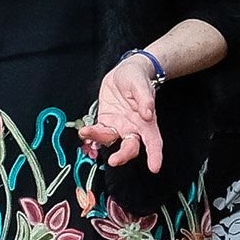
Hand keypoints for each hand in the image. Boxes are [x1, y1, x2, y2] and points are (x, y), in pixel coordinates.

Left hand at [81, 56, 165, 172]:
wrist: (124, 72)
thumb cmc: (137, 78)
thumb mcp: (141, 84)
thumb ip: (145, 99)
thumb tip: (148, 113)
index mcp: (147, 122)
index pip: (154, 142)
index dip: (155, 155)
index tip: (154, 167)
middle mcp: (133, 128)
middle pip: (130, 147)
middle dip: (123, 155)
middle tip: (114, 160)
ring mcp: (118, 126)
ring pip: (111, 140)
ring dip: (100, 140)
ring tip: (88, 133)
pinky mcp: (105, 122)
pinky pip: (98, 131)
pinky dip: (91, 133)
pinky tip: (85, 131)